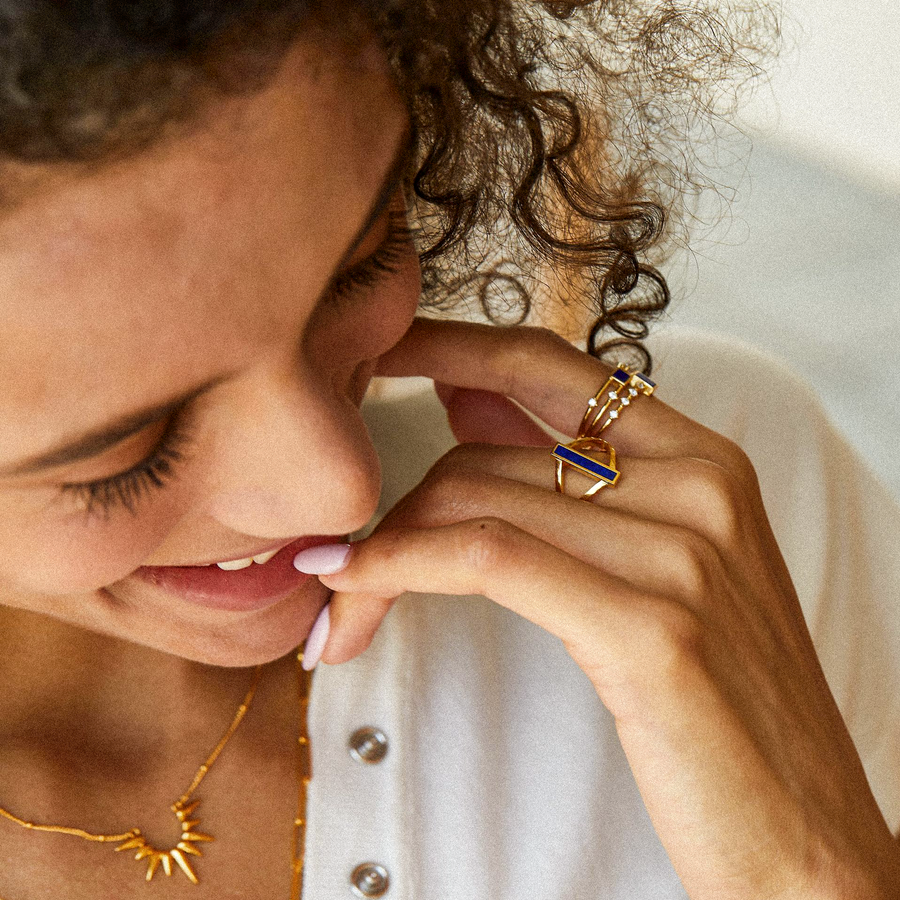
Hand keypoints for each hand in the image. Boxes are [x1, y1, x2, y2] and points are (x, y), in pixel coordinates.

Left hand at [310, 318, 899, 898]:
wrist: (807, 835)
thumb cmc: (724, 708)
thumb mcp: (664, 568)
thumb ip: (575, 482)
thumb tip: (473, 407)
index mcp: (704, 459)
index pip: (549, 363)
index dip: (452, 345)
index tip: (380, 351)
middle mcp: (699, 484)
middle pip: (487, 450)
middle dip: (395, 505)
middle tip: (342, 554)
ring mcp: (682, 549)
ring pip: (473, 500)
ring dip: (385, 549)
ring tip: (343, 598)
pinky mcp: (651, 626)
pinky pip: (486, 556)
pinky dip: (401, 564)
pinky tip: (355, 588)